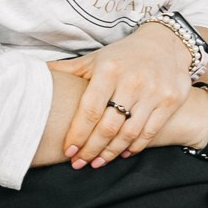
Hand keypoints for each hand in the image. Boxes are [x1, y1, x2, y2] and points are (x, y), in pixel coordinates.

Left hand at [65, 26, 194, 166]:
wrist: (166, 44)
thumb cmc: (123, 55)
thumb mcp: (95, 58)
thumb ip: (68, 70)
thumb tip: (37, 73)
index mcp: (109, 70)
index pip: (90, 110)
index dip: (77, 134)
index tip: (68, 151)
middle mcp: (132, 81)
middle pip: (108, 126)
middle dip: (91, 149)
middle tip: (79, 163)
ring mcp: (153, 92)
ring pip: (129, 133)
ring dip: (110, 152)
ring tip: (97, 162)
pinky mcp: (170, 101)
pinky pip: (150, 132)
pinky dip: (134, 147)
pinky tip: (122, 153)